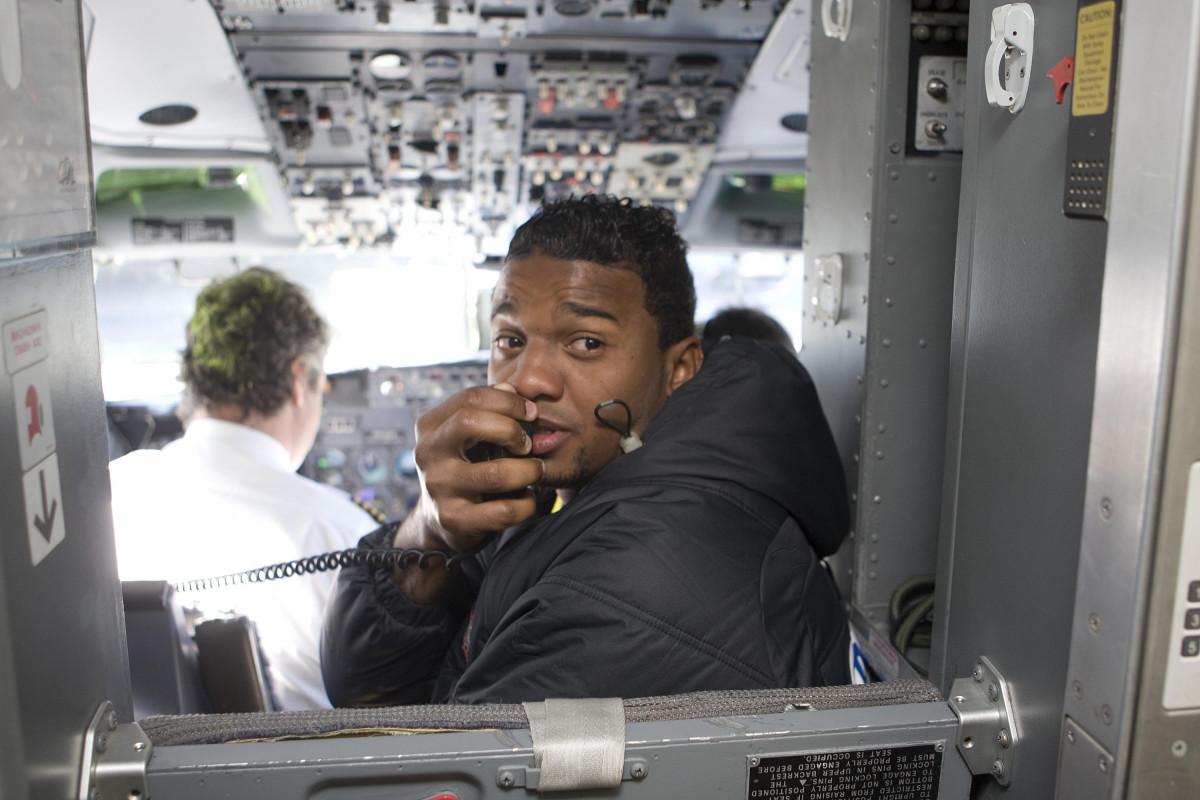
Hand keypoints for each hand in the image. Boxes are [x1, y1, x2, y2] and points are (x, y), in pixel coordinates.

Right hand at [392, 384, 543, 601]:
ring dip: (528, 471)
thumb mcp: (470, 436)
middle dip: (511, 430)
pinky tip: (526, 498)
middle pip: (470, 422)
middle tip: (528, 444)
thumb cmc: (464, 467)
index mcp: (431, 425)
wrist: (442, 520)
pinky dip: (525, 504)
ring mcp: (438, 487)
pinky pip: (503, 511)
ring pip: (495, 473)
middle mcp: (428, 453)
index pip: (471, 398)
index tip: (532, 412)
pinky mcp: (453, 519)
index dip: (508, 401)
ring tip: (535, 471)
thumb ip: (489, 409)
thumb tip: (510, 386)